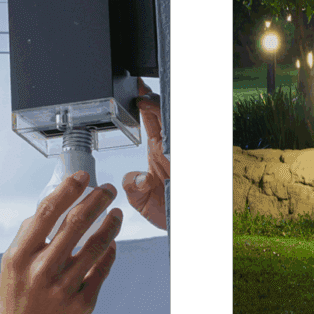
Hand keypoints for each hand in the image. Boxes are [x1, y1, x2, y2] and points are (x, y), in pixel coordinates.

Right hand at [0, 174, 121, 313]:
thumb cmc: (15, 301)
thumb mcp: (11, 266)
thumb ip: (29, 236)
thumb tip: (52, 205)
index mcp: (20, 256)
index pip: (47, 212)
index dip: (68, 190)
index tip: (83, 176)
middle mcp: (41, 271)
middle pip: (76, 224)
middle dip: (97, 200)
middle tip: (108, 190)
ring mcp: (64, 288)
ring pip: (96, 246)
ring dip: (110, 224)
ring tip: (116, 213)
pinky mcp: (82, 305)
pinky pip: (102, 270)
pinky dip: (110, 252)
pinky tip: (113, 243)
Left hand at [122, 77, 168, 230]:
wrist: (176, 225)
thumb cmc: (163, 210)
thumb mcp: (139, 199)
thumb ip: (132, 185)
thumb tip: (136, 178)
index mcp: (158, 151)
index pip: (151, 119)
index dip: (144, 103)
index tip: (136, 89)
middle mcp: (170, 149)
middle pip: (164, 116)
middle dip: (154, 100)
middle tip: (142, 88)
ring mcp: (177, 153)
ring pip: (171, 125)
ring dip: (162, 112)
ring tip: (149, 101)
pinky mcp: (181, 162)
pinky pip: (177, 142)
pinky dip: (170, 130)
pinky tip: (165, 123)